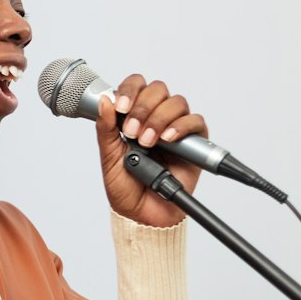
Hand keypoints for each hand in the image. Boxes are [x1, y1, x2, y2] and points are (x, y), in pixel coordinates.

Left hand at [95, 74, 209, 227]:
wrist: (141, 213)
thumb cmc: (125, 187)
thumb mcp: (108, 156)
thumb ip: (105, 129)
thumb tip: (104, 101)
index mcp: (134, 117)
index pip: (137, 86)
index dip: (130, 90)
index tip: (120, 108)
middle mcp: (156, 118)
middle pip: (158, 90)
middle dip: (143, 107)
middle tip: (132, 131)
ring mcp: (176, 129)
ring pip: (176, 103)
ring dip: (159, 119)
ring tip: (147, 142)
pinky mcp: (194, 144)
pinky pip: (196, 122)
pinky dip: (181, 127)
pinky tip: (167, 139)